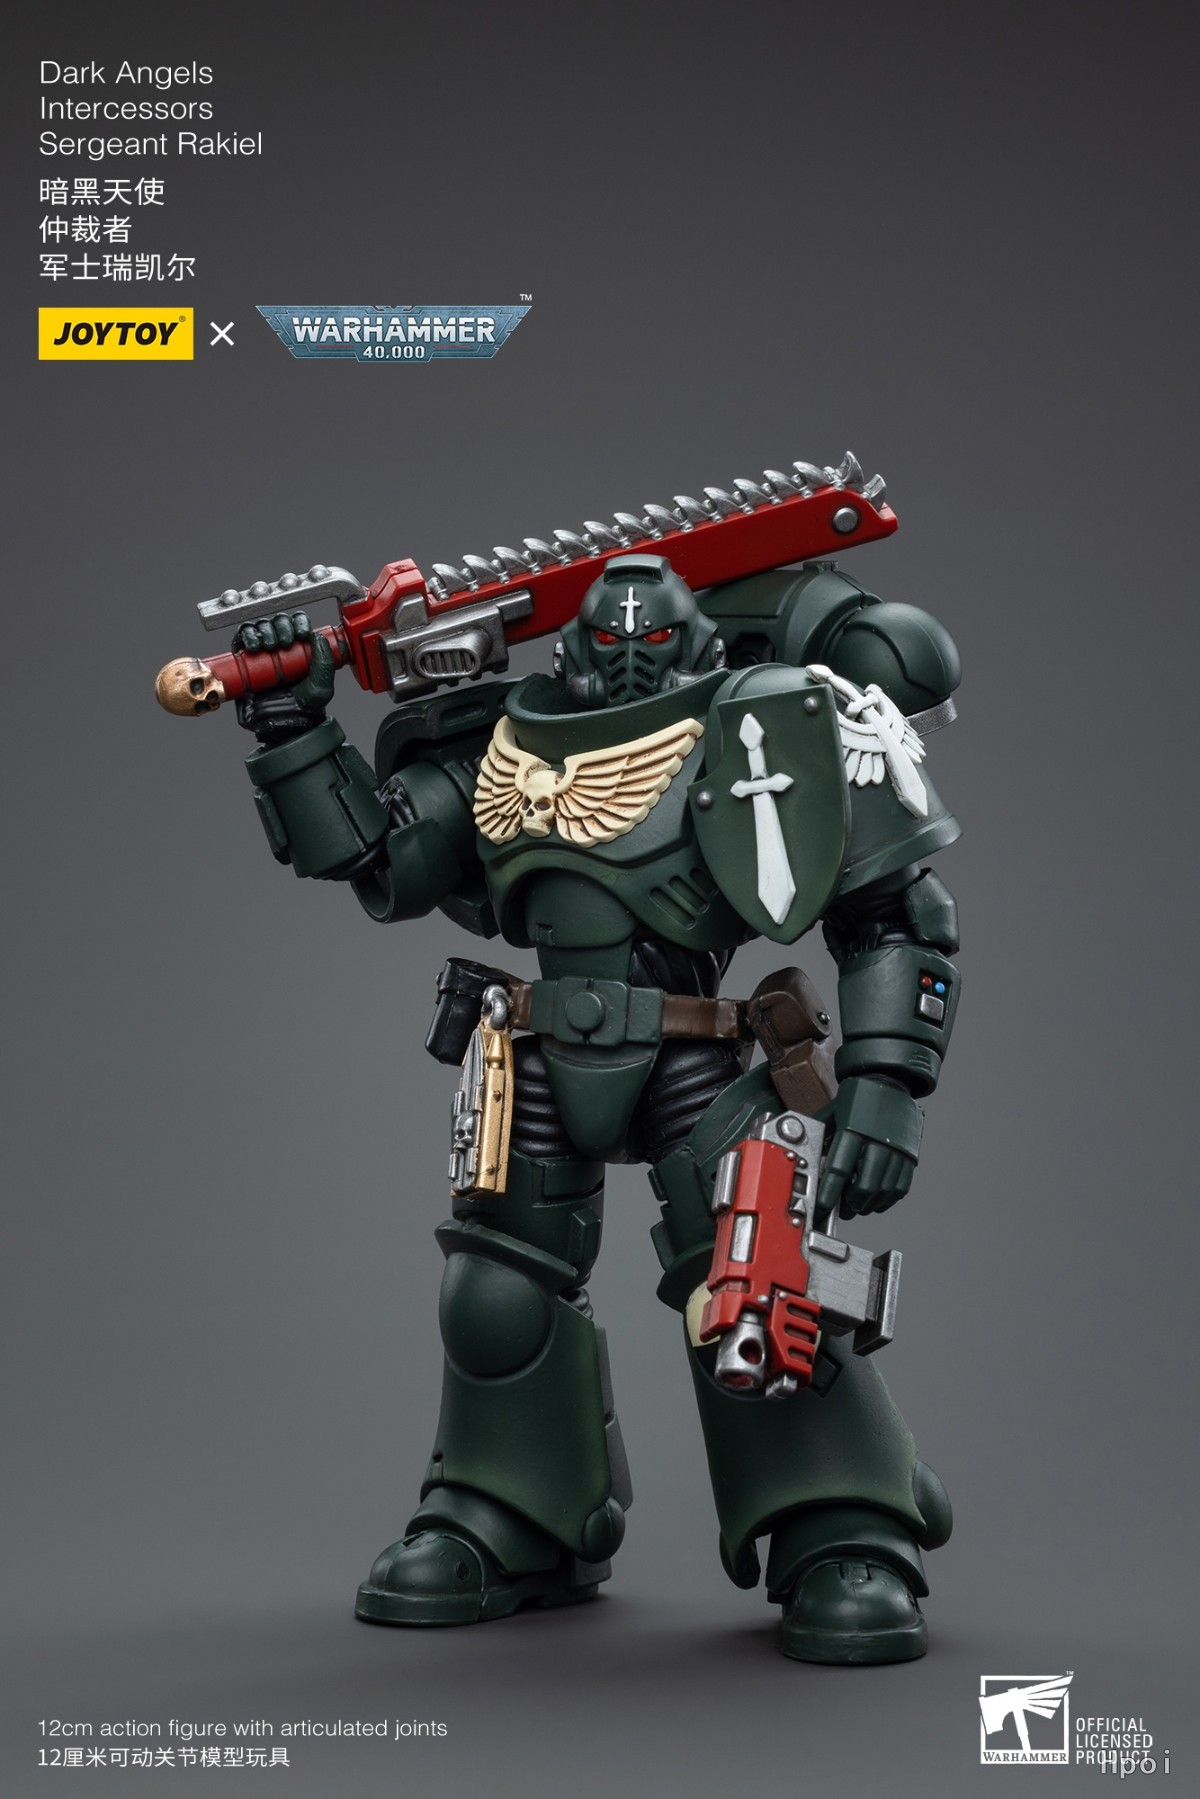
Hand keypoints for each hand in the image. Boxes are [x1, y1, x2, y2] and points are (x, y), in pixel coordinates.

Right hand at [233, 611, 336, 741]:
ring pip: (260, 626)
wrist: (283, 724)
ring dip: (265, 629)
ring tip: (270, 646)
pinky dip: (247, 635)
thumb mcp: (322, 685)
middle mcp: (280, 647)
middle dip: (282, 625)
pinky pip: (241, 637)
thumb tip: (317, 635)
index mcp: (300, 648)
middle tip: (285, 643)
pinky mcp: (244, 660)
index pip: (297, 623)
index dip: (298, 622)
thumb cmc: (304, 707)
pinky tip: (254, 646)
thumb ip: (325, 661)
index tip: (302, 634)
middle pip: (278, 621)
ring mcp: (261, 652)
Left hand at [816, 1075, 923, 1217]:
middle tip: (842, 1209)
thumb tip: (804, 1154)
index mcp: (853, 1129)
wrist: (889, 1080)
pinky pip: (901, 1186)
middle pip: (865, 1185)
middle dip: (851, 1204)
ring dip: (869, 1204)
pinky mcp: (910, 1154)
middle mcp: (877, 1140)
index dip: (829, 1193)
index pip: (839, 1169)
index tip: (822, 1207)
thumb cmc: (858, 1097)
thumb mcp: (834, 1111)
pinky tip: (877, 1200)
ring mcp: (897, 1149)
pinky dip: (888, 1199)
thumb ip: (822, 1134)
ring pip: (884, 1189)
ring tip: (858, 1206)